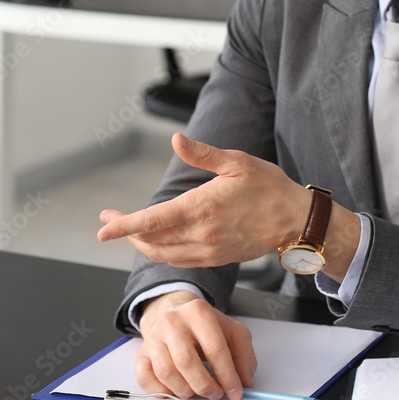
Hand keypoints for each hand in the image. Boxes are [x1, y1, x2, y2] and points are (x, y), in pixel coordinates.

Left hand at [97, 133, 310, 267]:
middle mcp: (201, 234)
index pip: (152, 221)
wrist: (296, 222)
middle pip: (150, 241)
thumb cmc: (269, 187)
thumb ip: (202, 154)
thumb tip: (176, 139)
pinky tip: (156, 240)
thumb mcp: (236, 162)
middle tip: (108, 220)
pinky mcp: (215, 258)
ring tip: (128, 229)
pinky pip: (179, 260)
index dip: (124, 225)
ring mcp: (207, 250)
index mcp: (201, 208)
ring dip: (141, 243)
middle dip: (125, 232)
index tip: (103, 229)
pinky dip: (161, 251)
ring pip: (161, 253)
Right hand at [136, 291, 255, 399]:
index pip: (214, 348)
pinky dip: (160, 390)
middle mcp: (172, 322)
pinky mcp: (142, 353)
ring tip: (197, 392)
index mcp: (198, 312)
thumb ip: (244, 356)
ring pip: (165, 372)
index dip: (227, 375)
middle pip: (186, 361)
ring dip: (184, 390)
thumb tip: (245, 382)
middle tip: (216, 394)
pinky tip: (175, 390)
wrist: (174, 313)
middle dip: (205, 385)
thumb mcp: (232, 331)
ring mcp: (154, 337)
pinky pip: (144, 377)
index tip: (235, 391)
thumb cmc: (204, 326)